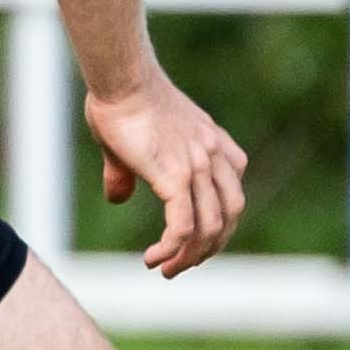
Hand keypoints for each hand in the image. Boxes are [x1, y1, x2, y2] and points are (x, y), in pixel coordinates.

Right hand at [84, 66, 246, 276]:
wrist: (122, 78)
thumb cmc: (122, 100)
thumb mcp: (133, 141)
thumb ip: (129, 173)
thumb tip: (119, 198)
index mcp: (214, 145)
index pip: (231, 195)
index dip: (216, 225)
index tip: (192, 242)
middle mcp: (214, 158)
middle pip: (229, 217)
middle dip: (209, 248)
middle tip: (182, 266)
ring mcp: (198, 168)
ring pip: (210, 228)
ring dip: (191, 258)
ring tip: (167, 270)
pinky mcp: (175, 177)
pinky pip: (183, 227)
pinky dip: (172, 250)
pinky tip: (153, 259)